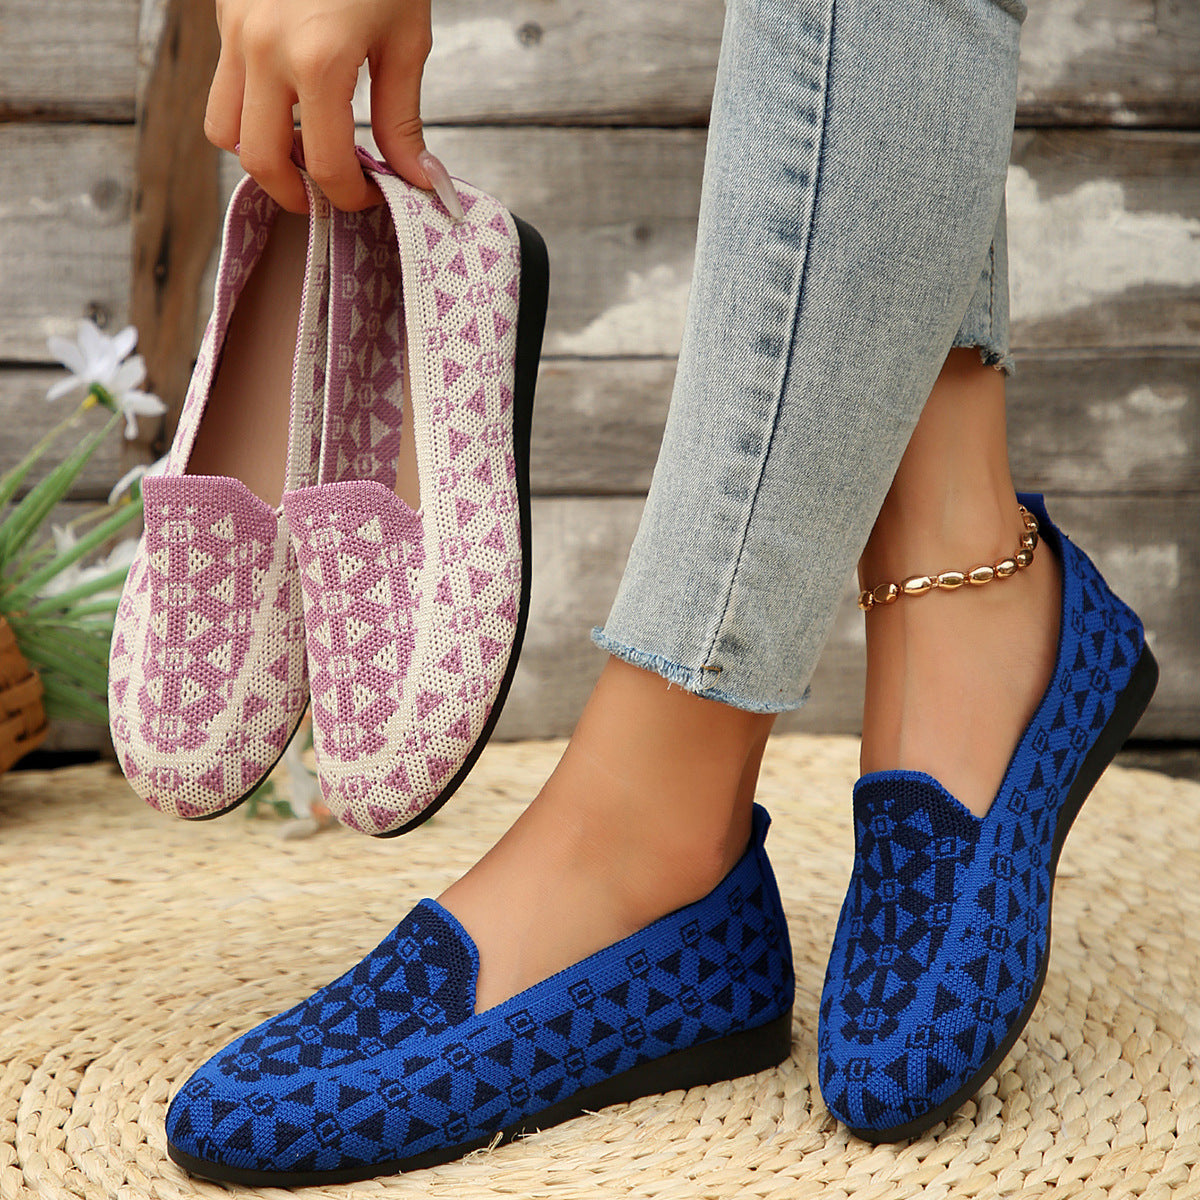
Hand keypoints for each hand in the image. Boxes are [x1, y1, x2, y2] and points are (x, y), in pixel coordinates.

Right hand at [205, 0, 445, 213]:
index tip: (368, 199)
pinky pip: (222, 85)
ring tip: (303, 154)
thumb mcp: (406, 39)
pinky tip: (291, 107)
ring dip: (260, 154)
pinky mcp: (223, 13)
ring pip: (223, 128)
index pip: (326, 166)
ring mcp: (235, 30)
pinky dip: (250, 112)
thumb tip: (418, 181)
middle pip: (259, 160)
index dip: (350, 198)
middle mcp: (264, 50)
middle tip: (327, 197)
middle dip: (295, 194)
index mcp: (318, 61)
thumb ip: (404, 119)